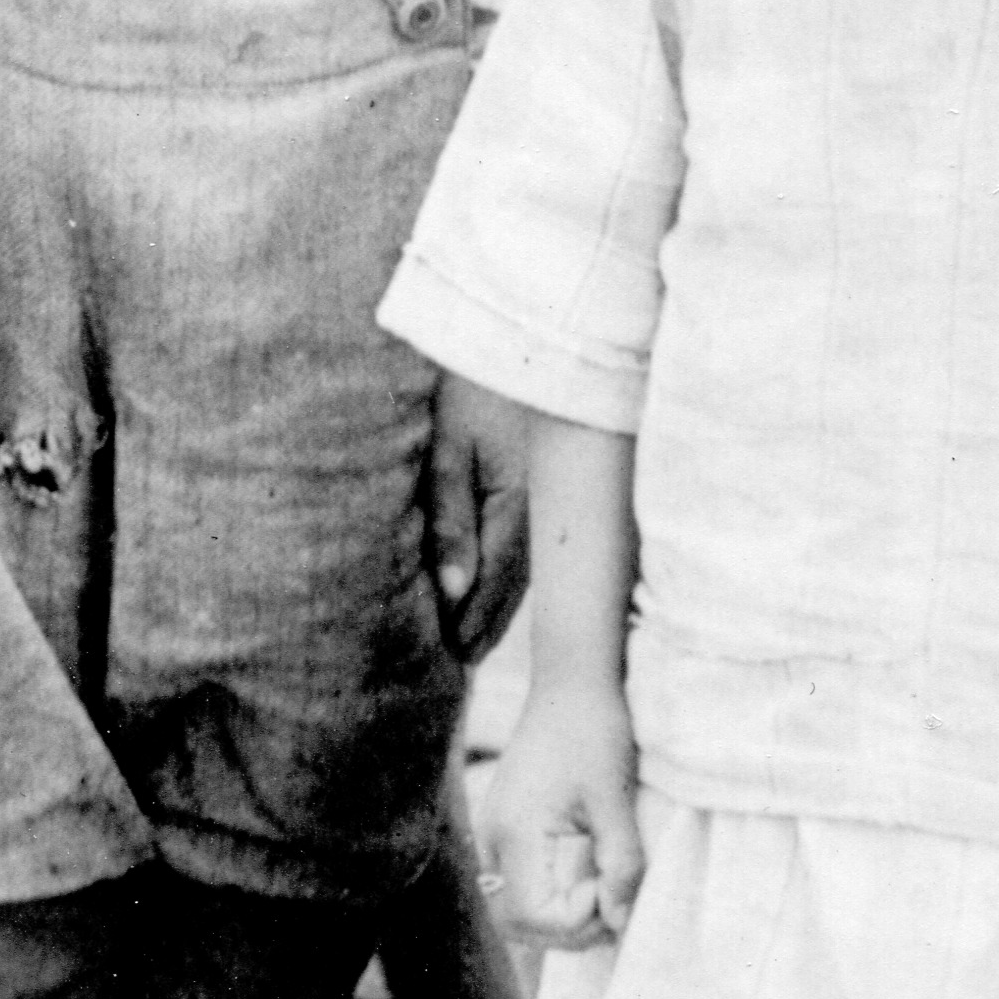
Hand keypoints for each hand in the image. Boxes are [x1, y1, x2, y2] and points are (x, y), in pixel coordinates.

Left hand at [424, 370, 530, 657]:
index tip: (447, 659)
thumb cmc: (474, 385)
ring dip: (498, 605)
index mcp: (518, 507)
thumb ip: (451, 519)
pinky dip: (510, 575)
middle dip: (483, 625)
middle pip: (513, 588)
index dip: (468, 624)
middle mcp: (543, 514)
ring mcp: (551, 503)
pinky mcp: (548, 489)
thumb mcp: (450, 447)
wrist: (523, 335)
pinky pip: (531, 546)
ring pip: (525, 571)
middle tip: (458, 663)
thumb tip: (452, 590)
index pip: (492, 586)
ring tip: (472, 641)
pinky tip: (496, 588)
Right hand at [480, 669, 643, 949]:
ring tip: (600, 889)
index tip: (612, 888)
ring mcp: (493, 832)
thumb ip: (620, 862)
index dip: (576, 920)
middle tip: (611, 899)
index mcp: (515, 831)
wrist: (571, 680)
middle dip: (567, 928)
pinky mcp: (504, 825)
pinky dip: (548, 894)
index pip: (531, 915)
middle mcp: (492, 837)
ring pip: (513, 907)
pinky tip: (584, 875)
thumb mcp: (615, 797)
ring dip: (557, 915)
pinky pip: (517, 882)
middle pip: (515, 922)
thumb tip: (621, 920)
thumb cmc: (594, 731)